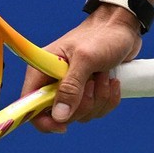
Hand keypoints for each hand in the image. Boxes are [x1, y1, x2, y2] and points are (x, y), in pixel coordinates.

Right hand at [24, 7, 139, 132]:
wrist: (123, 27)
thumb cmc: (102, 35)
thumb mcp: (85, 59)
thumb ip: (71, 87)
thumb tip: (59, 116)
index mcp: (43, 71)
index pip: (30, 106)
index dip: (43, 121)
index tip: (63, 125)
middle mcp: (54, 81)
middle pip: (60, 115)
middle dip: (82, 104)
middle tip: (93, 82)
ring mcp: (73, 88)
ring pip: (81, 114)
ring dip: (99, 99)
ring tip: (104, 75)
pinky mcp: (90, 91)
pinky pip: (96, 110)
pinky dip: (108, 99)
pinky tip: (113, 81)